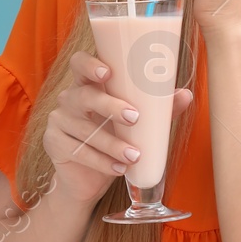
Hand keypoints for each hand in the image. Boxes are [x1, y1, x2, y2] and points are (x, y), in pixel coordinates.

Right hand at [43, 51, 193, 205]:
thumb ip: (158, 108)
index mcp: (87, 84)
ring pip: (84, 129)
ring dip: (112, 143)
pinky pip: (79, 151)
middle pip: (84, 95)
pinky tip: (119, 169)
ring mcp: (59, 121)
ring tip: (134, 155)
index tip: (108, 72)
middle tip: (134, 117)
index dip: (90, 65)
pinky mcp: (54, 143)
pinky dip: (102, 162)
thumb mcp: (134, 124)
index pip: (79, 63)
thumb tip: (186, 95)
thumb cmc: (112, 139)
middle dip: (109, 105)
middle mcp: (69, 98)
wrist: (87, 178)